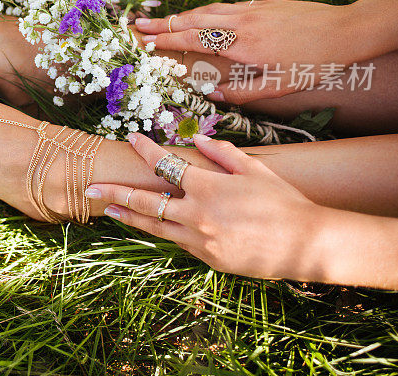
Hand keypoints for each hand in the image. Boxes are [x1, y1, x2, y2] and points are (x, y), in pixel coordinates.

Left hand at [86, 133, 326, 281]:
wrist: (307, 244)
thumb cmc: (283, 201)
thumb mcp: (254, 169)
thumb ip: (221, 153)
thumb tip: (196, 138)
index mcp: (207, 188)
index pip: (165, 165)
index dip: (145, 149)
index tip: (130, 138)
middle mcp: (197, 215)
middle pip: (145, 203)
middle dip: (114, 193)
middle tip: (89, 189)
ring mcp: (200, 241)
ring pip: (155, 228)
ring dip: (129, 218)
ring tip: (108, 211)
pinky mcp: (208, 260)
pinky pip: (179, 243)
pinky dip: (165, 232)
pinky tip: (152, 226)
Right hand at [135, 0, 361, 103]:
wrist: (348, 30)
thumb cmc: (315, 63)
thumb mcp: (279, 87)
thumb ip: (241, 93)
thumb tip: (210, 95)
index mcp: (243, 45)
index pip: (195, 40)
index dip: (168, 40)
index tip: (146, 41)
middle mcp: (242, 22)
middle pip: (194, 20)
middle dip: (164, 23)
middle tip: (138, 24)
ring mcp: (252, 9)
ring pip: (208, 10)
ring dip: (182, 14)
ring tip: (163, 20)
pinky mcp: (264, 3)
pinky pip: (226, 7)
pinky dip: (206, 11)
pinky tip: (201, 16)